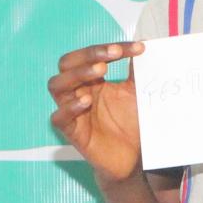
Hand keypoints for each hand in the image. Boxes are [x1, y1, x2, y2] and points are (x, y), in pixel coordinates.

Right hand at [48, 41, 144, 181]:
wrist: (132, 158)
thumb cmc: (130, 123)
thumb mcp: (136, 94)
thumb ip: (136, 71)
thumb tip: (145, 44)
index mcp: (92, 79)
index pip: (91, 54)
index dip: (111, 48)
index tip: (139, 48)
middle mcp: (78, 90)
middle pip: (67, 64)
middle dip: (89, 55)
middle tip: (113, 54)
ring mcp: (72, 110)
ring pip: (57, 85)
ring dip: (77, 74)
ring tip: (99, 71)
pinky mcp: (72, 132)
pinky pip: (59, 117)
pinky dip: (70, 107)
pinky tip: (85, 101)